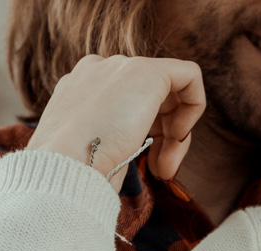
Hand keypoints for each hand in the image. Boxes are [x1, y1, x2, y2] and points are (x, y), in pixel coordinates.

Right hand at [26, 55, 205, 186]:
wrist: (65, 165)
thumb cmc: (74, 173)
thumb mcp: (89, 153)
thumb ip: (111, 141)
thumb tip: (125, 149)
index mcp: (81, 88)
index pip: (126, 103)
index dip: (146, 135)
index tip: (147, 166)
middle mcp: (99, 71)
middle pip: (150, 99)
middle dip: (164, 137)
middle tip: (161, 171)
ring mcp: (121, 68)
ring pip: (170, 94)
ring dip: (177, 137)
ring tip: (165, 168)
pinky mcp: (147, 72)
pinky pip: (190, 76)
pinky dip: (195, 107)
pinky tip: (179, 137)